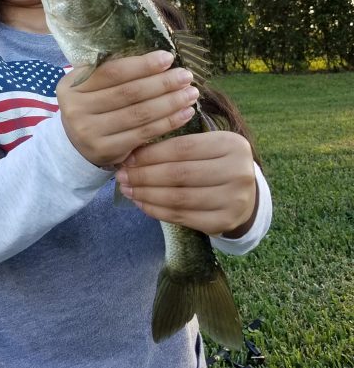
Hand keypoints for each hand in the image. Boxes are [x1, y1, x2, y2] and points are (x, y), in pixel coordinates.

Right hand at [56, 50, 199, 167]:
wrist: (74, 145)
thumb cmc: (91, 106)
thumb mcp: (90, 86)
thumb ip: (111, 71)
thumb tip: (157, 58)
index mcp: (71, 86)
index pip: (112, 72)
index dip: (142, 65)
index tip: (168, 58)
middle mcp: (75, 109)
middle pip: (128, 93)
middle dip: (162, 83)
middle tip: (186, 76)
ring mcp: (89, 133)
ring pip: (139, 114)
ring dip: (170, 102)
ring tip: (190, 93)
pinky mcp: (105, 151)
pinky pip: (143, 134)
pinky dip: (168, 123)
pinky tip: (185, 113)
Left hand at [115, 131, 257, 236]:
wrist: (245, 195)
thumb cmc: (216, 164)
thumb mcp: (206, 147)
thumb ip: (176, 146)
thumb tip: (131, 154)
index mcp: (232, 144)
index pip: (182, 148)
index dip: (151, 154)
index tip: (128, 158)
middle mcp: (238, 171)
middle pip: (179, 174)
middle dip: (144, 175)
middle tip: (121, 176)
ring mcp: (234, 200)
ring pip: (178, 197)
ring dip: (146, 194)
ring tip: (127, 190)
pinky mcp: (224, 222)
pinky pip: (182, 216)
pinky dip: (157, 210)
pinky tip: (141, 204)